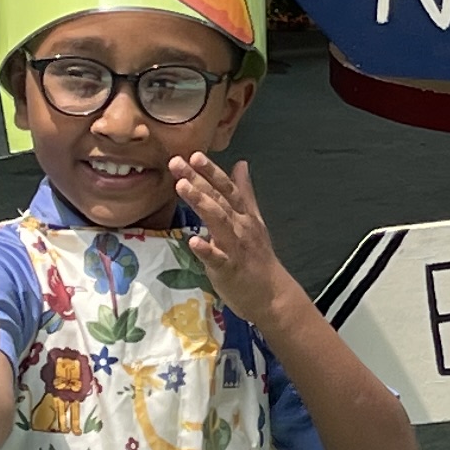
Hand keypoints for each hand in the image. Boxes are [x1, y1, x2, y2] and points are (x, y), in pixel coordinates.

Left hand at [169, 153, 294, 322]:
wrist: (272, 294)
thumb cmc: (257, 257)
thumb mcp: (254, 220)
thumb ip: (245, 192)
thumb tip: (241, 164)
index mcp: (244, 215)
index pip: (227, 187)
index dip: (211, 171)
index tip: (194, 154)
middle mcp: (240, 226)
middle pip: (218, 199)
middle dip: (198, 179)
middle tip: (177, 162)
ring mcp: (235, 247)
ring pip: (218, 221)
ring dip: (201, 203)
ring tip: (182, 187)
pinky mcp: (229, 269)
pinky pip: (217, 258)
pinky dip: (206, 249)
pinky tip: (193, 241)